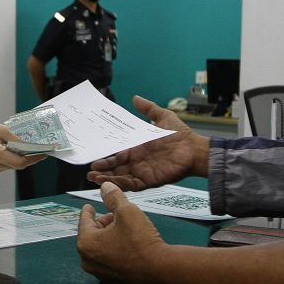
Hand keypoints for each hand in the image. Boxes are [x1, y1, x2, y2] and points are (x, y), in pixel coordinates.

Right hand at [0, 116, 43, 174]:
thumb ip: (15, 137)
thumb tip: (29, 143)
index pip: (20, 161)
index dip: (34, 157)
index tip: (44, 152)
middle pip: (18, 164)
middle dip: (29, 156)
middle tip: (39, 148)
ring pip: (12, 165)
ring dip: (20, 157)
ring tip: (25, 146)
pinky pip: (5, 165)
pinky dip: (11, 158)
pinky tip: (11, 149)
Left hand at [76, 182, 171, 283]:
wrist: (160, 270)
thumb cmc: (140, 239)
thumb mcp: (127, 211)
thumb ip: (113, 197)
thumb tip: (104, 186)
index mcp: (86, 243)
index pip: (84, 221)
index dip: (88, 211)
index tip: (89, 206)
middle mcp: (87, 260)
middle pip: (91, 235)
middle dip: (102, 224)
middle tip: (116, 217)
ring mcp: (99, 273)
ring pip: (100, 248)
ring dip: (108, 237)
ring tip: (124, 230)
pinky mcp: (112, 281)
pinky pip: (108, 260)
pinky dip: (113, 251)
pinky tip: (127, 245)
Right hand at [87, 95, 209, 189]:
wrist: (194, 148)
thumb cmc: (181, 134)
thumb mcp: (162, 117)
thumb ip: (148, 109)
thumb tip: (135, 98)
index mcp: (137, 150)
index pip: (117, 155)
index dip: (105, 159)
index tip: (92, 158)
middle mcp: (138, 162)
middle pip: (116, 168)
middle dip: (102, 171)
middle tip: (89, 171)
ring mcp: (143, 172)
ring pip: (121, 178)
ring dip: (108, 179)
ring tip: (94, 179)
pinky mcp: (150, 181)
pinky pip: (133, 185)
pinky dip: (122, 185)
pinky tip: (112, 183)